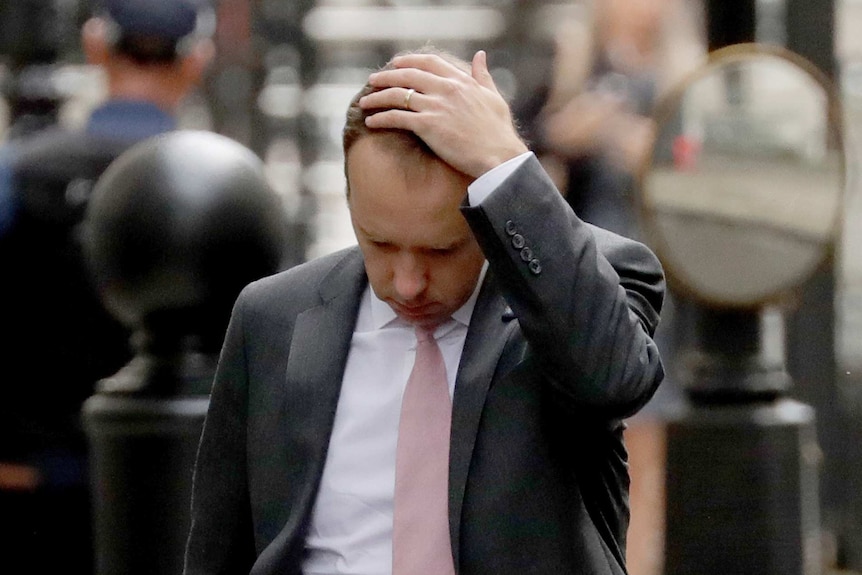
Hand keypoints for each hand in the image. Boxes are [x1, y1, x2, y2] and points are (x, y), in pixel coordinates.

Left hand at [359, 51, 528, 178]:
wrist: (499, 156)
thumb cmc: (499, 132)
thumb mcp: (494, 97)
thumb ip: (483, 76)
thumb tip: (480, 56)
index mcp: (461, 81)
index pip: (429, 63)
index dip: (409, 61)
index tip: (396, 63)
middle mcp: (446, 89)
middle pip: (408, 75)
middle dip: (387, 76)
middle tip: (372, 80)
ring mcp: (436, 106)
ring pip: (398, 95)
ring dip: (377, 97)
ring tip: (365, 101)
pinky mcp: (428, 125)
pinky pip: (397, 117)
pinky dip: (381, 118)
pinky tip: (371, 122)